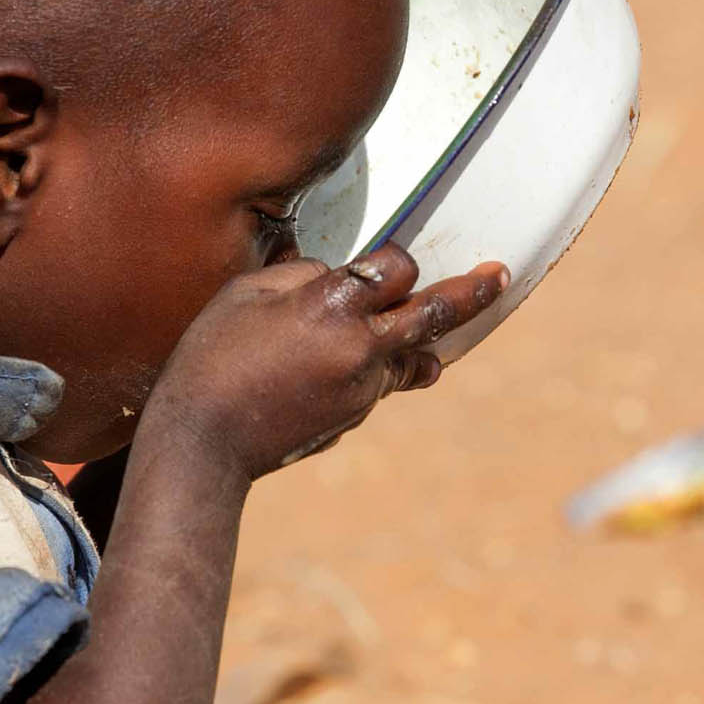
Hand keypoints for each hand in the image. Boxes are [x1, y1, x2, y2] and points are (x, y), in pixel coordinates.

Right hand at [146, 244, 507, 480]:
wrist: (203, 444)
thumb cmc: (213, 357)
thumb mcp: (246, 294)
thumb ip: (301, 275)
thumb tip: (334, 273)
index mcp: (334, 308)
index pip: (397, 269)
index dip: (396, 260)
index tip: (389, 259)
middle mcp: (362, 350)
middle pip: (435, 315)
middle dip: (474, 293)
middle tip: (500, 275)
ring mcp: (363, 390)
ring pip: (411, 355)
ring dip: (421, 338)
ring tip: (450, 316)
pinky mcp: (354, 418)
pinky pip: (378, 382)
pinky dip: (376, 366)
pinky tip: (346, 361)